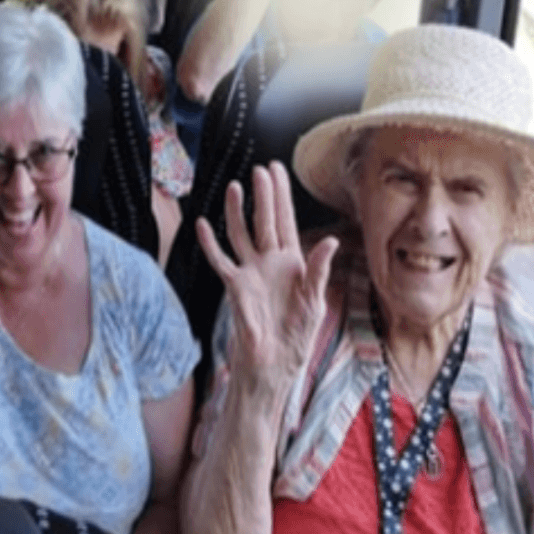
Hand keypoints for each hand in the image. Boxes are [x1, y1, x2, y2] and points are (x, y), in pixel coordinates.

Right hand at [196, 162, 337, 392]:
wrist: (273, 364)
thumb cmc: (297, 336)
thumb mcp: (314, 303)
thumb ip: (318, 270)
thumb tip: (329, 241)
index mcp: (293, 263)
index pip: (286, 221)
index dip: (282, 195)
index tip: (278, 171)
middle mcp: (270, 263)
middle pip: (265, 221)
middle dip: (264, 195)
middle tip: (261, 170)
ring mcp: (250, 272)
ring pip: (241, 234)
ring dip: (238, 212)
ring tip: (235, 187)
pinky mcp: (234, 287)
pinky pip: (220, 260)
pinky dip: (211, 243)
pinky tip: (204, 224)